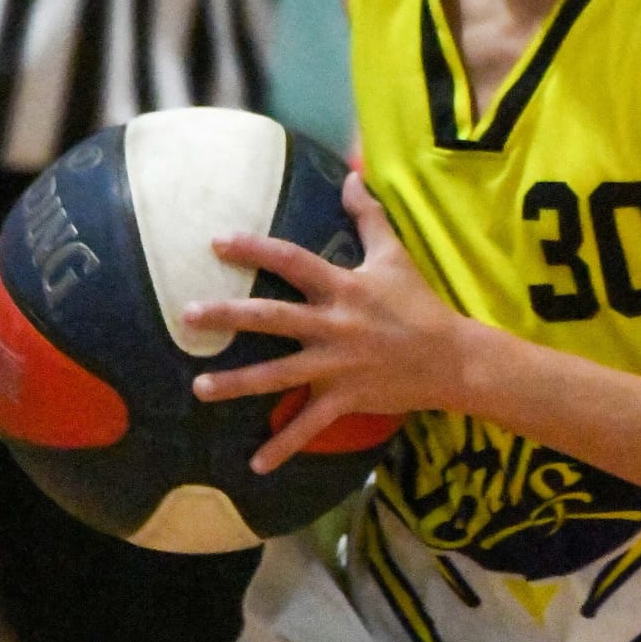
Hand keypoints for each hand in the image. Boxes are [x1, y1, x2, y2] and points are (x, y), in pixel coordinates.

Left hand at [183, 173, 468, 470]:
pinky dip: (283, 446)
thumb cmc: (419, 305)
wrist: (453, 359)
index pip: (291, 260)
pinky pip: (308, 426)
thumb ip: (369, 217)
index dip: (254, 249)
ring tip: (198, 389)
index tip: (216, 242)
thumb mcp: (394, 256)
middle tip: (187, 315)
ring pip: (278, 375)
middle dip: (228, 316)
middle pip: (272, 318)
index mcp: (342, 288)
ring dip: (237, 384)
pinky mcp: (345, 398)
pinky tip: (255, 464)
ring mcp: (336, 366)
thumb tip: (353, 177)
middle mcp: (333, 325)